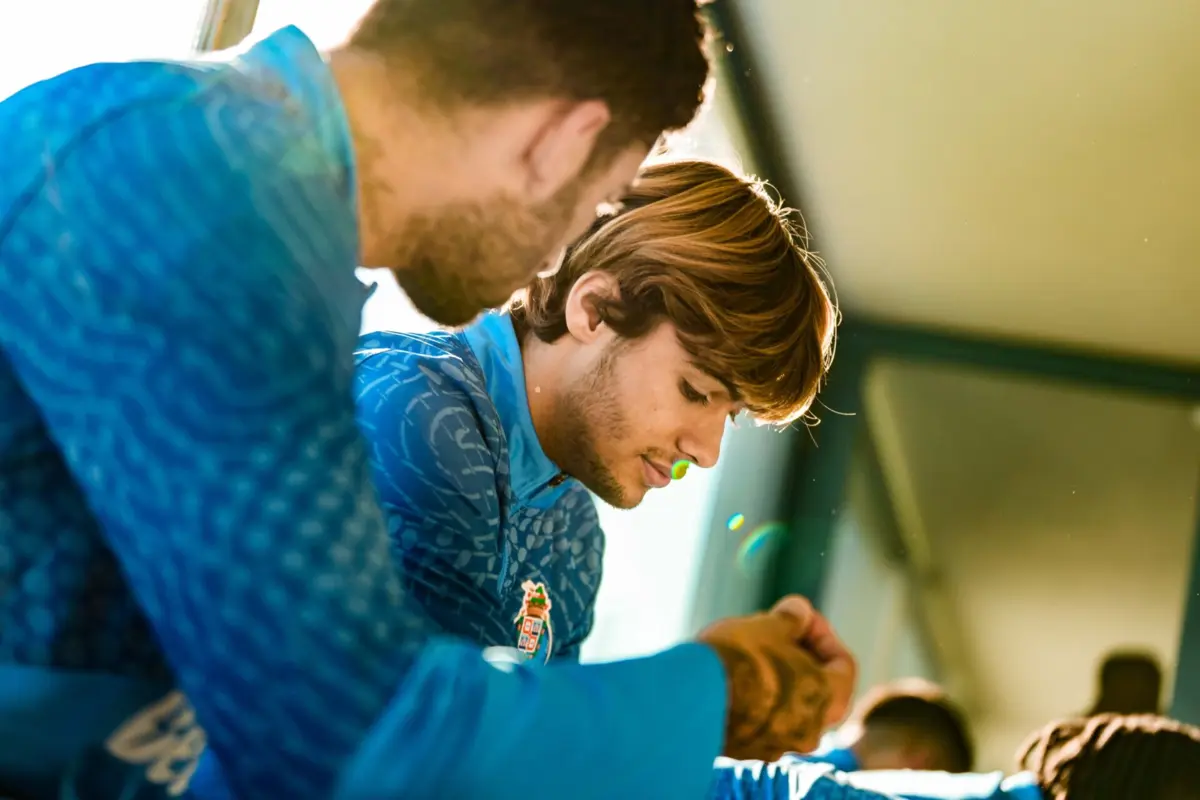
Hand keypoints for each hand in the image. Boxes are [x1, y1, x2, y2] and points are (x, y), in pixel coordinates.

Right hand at [696, 595, 856, 761]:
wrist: (688, 699)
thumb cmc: (739, 659)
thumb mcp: (769, 625)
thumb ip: (792, 619)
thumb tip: (798, 612)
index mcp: (825, 699)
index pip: (844, 664)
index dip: (823, 633)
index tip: (800, 617)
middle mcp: (808, 731)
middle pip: (816, 688)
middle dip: (799, 656)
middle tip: (776, 632)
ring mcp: (776, 745)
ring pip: (787, 706)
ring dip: (776, 678)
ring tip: (749, 651)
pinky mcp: (745, 750)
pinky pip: (760, 720)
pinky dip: (755, 698)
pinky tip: (732, 676)